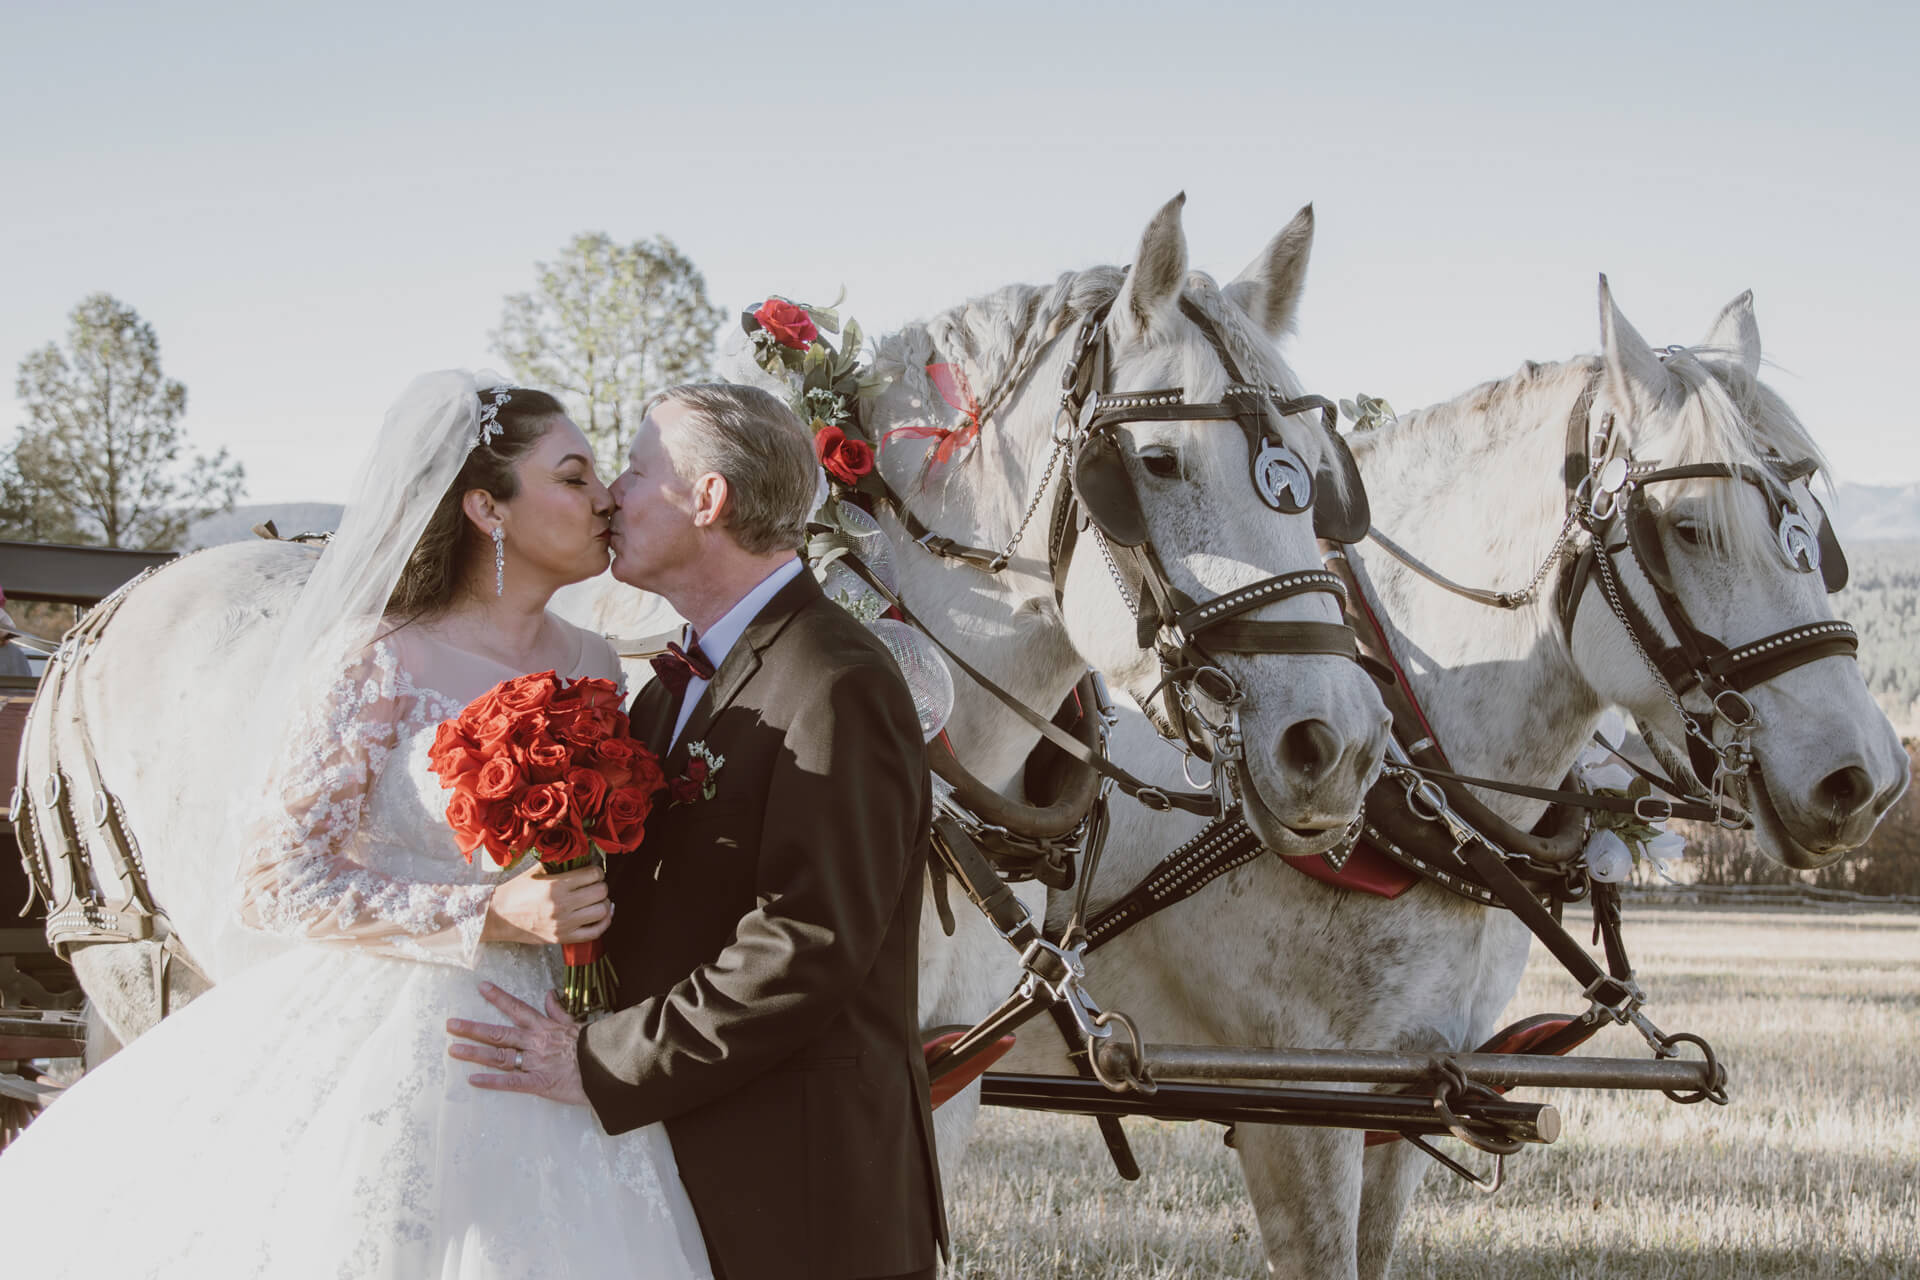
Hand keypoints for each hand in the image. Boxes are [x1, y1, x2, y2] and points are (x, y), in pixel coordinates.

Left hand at [447, 982, 588, 1105]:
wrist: (608, 1067)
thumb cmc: (593, 1046)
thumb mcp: (575, 1024)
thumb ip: (558, 1011)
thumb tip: (549, 993)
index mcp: (544, 1027)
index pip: (517, 1008)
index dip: (498, 997)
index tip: (481, 987)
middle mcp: (535, 1042)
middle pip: (498, 1033)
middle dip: (473, 1028)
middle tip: (450, 1024)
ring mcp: (535, 1063)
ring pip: (499, 1056)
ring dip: (475, 1053)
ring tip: (453, 1049)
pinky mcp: (539, 1083)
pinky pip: (512, 1082)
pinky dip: (492, 1081)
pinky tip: (473, 1080)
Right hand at [482, 863, 610, 945]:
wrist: (499, 916)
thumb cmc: (515, 892)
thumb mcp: (536, 872)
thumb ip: (559, 864)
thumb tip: (581, 856)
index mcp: (556, 885)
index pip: (593, 874)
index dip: (596, 871)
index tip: (593, 872)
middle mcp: (562, 905)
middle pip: (600, 892)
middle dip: (601, 885)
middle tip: (595, 884)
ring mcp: (564, 924)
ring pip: (601, 911)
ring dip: (603, 903)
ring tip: (597, 899)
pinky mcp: (563, 938)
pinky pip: (594, 932)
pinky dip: (603, 922)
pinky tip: (602, 914)